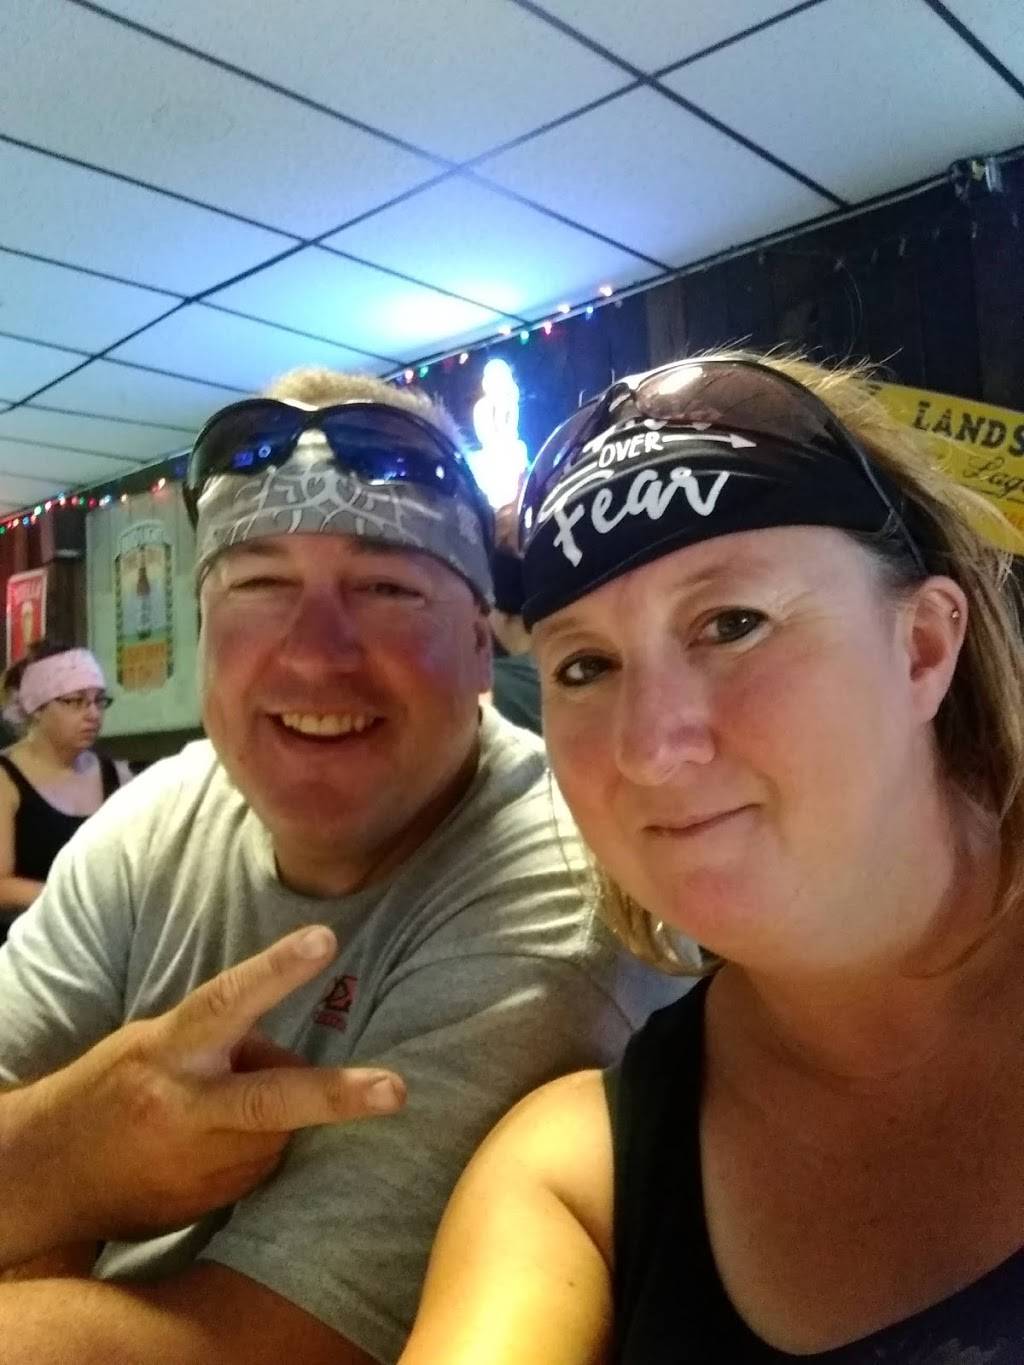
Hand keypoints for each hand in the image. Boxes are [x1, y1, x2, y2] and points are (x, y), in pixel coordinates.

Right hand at [4, 925, 404, 1256]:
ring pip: (276, 1130)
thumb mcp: (158, 1042)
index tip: (324, 940)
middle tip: (395, 1091)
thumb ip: (224, 1041)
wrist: (48, 1176)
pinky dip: (253, 1149)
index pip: (228, 1001)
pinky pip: (262, 1164)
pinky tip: (208, 1148)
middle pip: (271, 1101)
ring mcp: (199, 1163)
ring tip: (215, 1112)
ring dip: (270, 1116)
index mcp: (170, 1051)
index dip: (276, 970)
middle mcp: (186, 1108)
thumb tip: (289, 1057)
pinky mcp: (211, 1203)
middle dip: (338, 1096)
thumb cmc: (117, 1087)